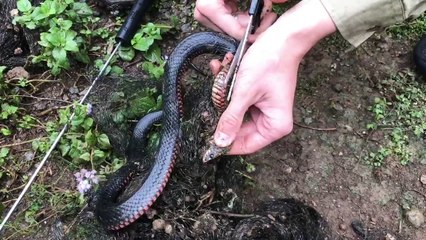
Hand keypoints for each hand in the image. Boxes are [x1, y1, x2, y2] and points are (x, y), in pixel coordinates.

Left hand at [205, 0, 336, 153]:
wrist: (281, 38)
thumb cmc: (269, 64)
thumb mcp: (245, 93)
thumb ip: (231, 119)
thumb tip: (220, 142)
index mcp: (275, 126)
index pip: (246, 145)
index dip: (225, 145)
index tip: (205, 142)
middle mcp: (271, 121)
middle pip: (238, 130)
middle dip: (222, 114)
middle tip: (210, 103)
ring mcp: (264, 110)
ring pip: (235, 114)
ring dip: (224, 97)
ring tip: (220, 79)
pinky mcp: (258, 99)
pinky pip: (238, 102)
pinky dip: (229, 89)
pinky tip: (222, 70)